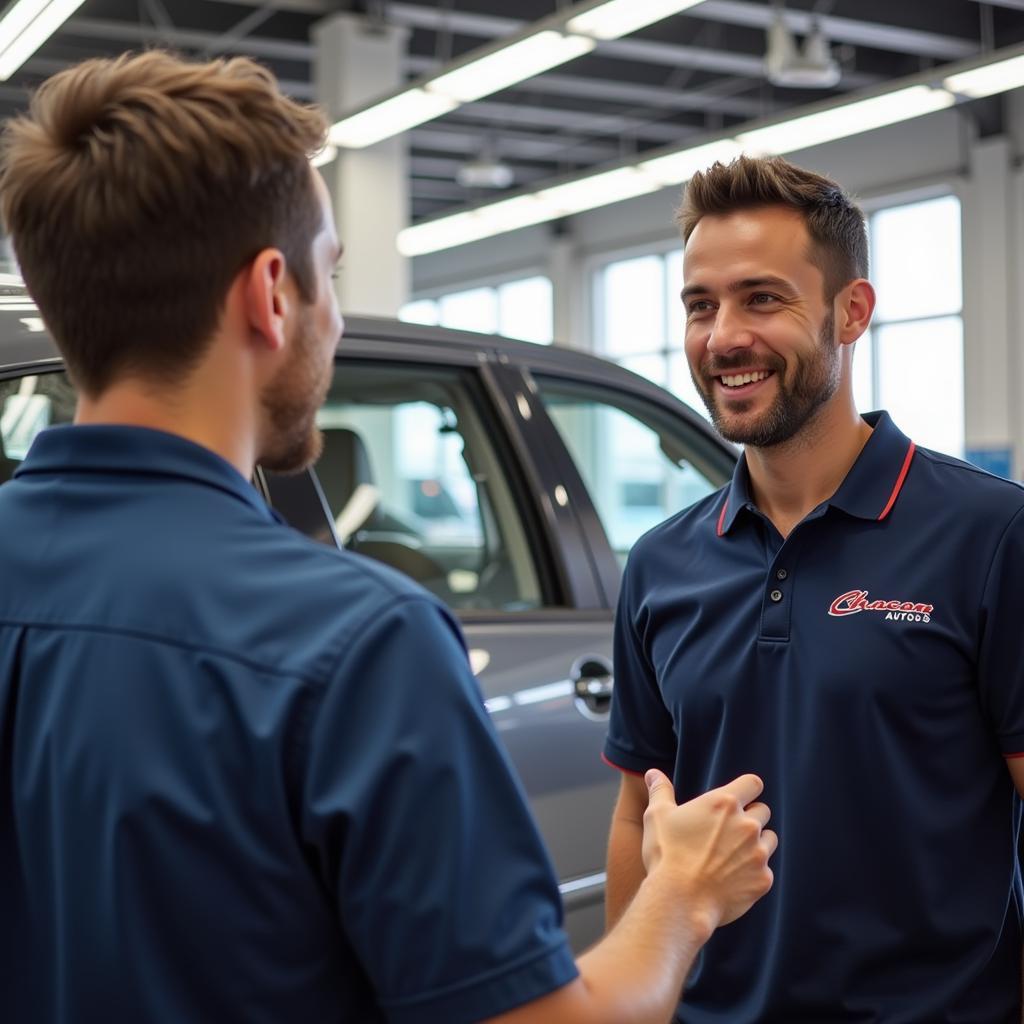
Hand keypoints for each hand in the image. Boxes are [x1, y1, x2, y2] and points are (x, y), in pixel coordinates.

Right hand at [641, 770, 775, 930]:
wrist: (679, 901)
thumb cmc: (666, 854)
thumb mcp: (657, 816)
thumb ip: (660, 790)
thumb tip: (652, 773)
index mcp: (724, 803)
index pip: (753, 783)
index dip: (746, 789)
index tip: (736, 799)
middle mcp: (747, 825)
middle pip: (763, 810)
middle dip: (750, 817)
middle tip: (727, 831)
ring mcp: (758, 853)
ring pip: (769, 839)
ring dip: (757, 843)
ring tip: (732, 855)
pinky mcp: (763, 879)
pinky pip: (766, 870)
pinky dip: (753, 873)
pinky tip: (732, 879)